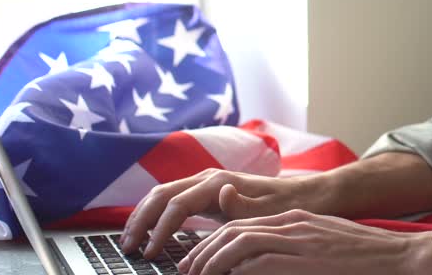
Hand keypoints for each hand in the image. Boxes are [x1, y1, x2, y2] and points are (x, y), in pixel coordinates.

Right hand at [121, 168, 313, 258]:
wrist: (305, 194)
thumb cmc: (287, 206)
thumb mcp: (268, 211)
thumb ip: (242, 205)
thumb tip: (221, 193)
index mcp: (219, 183)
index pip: (177, 205)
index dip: (160, 230)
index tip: (151, 254)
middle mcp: (209, 177)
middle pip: (161, 195)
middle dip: (140, 220)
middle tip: (127, 248)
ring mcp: (207, 182)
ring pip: (163, 194)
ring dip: (143, 215)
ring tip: (130, 241)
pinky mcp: (208, 190)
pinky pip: (173, 198)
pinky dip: (156, 212)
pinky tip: (150, 231)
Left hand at [176, 209, 418, 274]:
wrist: (398, 255)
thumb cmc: (364, 257)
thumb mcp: (323, 244)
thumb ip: (295, 249)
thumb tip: (262, 265)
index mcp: (296, 219)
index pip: (243, 224)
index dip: (214, 243)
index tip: (197, 263)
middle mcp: (293, 224)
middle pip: (235, 230)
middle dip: (204, 251)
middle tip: (187, 271)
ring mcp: (300, 240)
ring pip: (240, 242)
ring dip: (212, 261)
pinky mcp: (305, 259)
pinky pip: (260, 262)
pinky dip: (237, 270)